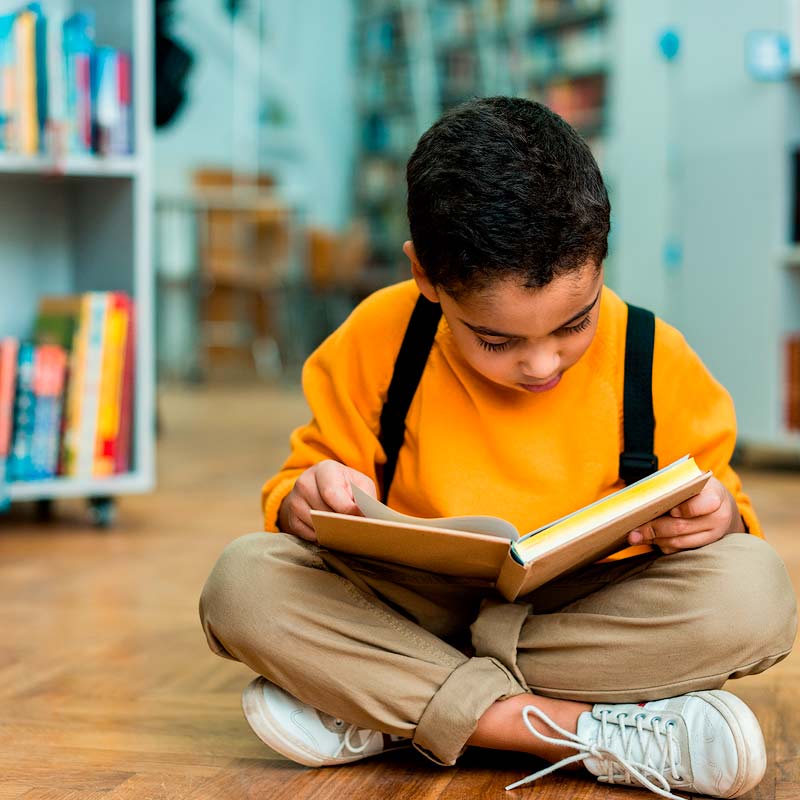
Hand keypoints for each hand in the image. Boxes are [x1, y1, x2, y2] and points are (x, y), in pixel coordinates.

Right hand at [278, 460, 377, 541]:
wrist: (323, 489)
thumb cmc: (347, 486)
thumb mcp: (361, 485)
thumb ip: (365, 498)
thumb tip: (364, 516)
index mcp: (324, 469)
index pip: (331, 493)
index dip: (347, 509)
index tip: (359, 519)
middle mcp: (304, 482)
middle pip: (323, 511)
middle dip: (340, 521)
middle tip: (354, 525)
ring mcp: (294, 500)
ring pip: (315, 524)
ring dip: (331, 530)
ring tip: (342, 527)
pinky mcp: (290, 517)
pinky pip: (307, 534)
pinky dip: (320, 537)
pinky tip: (328, 530)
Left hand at [627, 476, 742, 553]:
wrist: (720, 503)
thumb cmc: (698, 487)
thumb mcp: (691, 478)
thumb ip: (673, 483)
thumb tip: (645, 493)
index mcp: (715, 496)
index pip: (702, 505)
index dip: (685, 509)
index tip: (670, 510)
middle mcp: (717, 518)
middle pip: (682, 526)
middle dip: (654, 528)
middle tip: (634, 530)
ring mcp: (712, 535)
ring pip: (678, 542)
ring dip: (654, 539)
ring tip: (635, 535)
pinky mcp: (703, 546)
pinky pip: (678, 549)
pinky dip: (661, 544)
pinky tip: (648, 538)